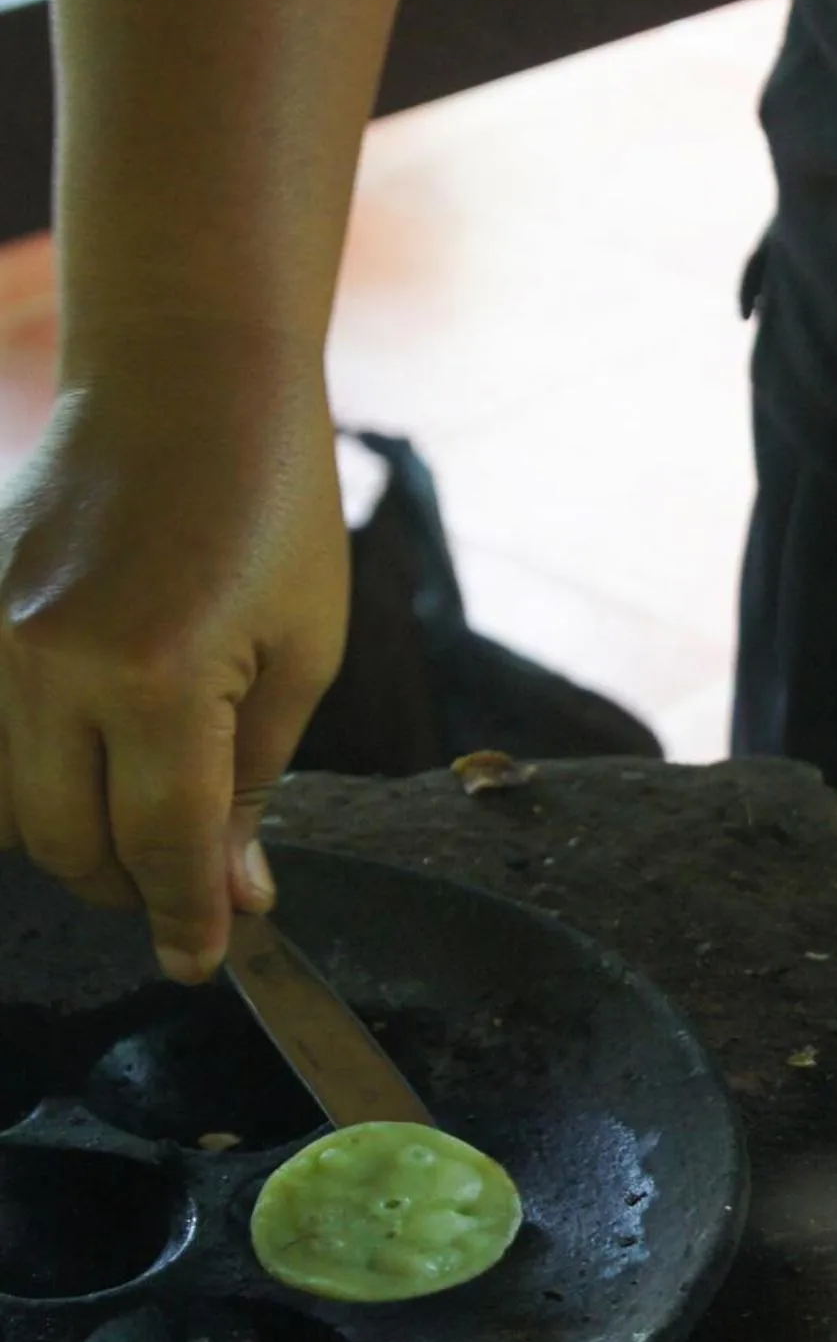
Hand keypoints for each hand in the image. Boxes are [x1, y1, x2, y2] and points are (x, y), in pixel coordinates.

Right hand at [0, 338, 347, 981]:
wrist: (187, 380)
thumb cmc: (274, 508)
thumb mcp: (303, 653)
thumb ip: (256, 782)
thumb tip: (233, 889)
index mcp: (155, 675)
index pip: (161, 846)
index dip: (186, 919)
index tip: (203, 961)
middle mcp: (47, 665)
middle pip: (66, 845)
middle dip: (132, 890)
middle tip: (191, 893)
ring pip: (9, 806)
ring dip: (77, 838)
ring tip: (149, 826)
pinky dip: (37, 777)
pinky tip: (99, 763)